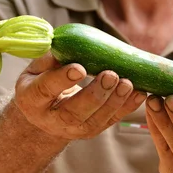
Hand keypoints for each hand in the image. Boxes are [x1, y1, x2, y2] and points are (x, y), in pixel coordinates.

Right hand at [14, 53, 146, 138]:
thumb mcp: (36, 68)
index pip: (46, 90)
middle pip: (74, 112)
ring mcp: (74, 129)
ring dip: (114, 102)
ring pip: (95, 121)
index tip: (79, 68)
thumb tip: (65, 42)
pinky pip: (111, 120)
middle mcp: (51, 120)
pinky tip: (140, 93)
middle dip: (95, 95)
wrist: (44, 112)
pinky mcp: (93, 130)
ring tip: (128, 83)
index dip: (62, 79)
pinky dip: (127, 107)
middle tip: (111, 75)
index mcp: (32, 99)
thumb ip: (49, 58)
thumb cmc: (41, 81)